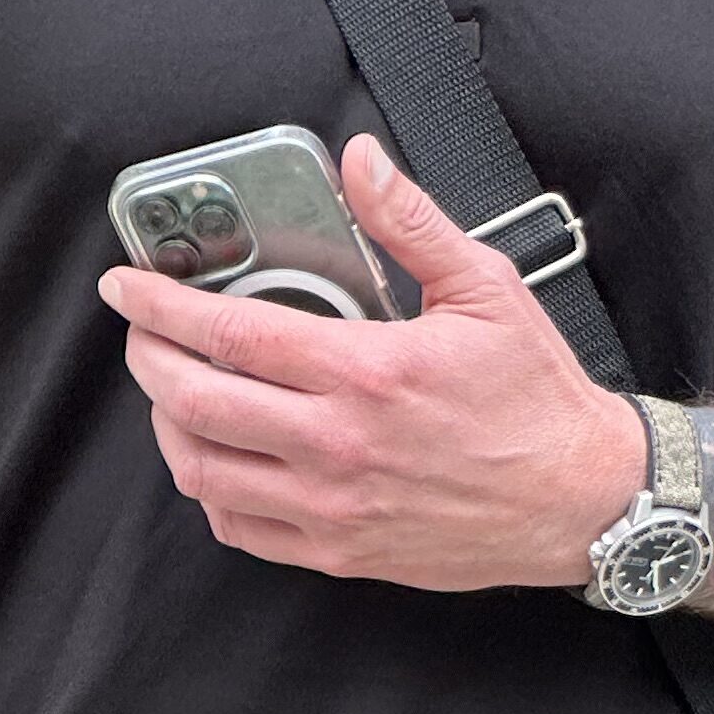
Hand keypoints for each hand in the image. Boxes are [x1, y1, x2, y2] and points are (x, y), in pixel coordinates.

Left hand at [101, 138, 643, 591]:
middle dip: (146, 360)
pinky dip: (211, 492)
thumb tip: (361, 161)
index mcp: (367, 371)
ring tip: (172, 393)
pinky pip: (242, 529)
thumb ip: (410, 222)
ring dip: (169, 426)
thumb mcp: (487, 289)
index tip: (129, 287)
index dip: (160, 306)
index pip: (229, 333)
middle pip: (194, 402)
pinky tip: (218, 460)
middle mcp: (339, 445)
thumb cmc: (538, 401)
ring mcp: (336, 507)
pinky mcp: (343, 552)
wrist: (583, 501)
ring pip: (203, 472)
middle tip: (141, 334)